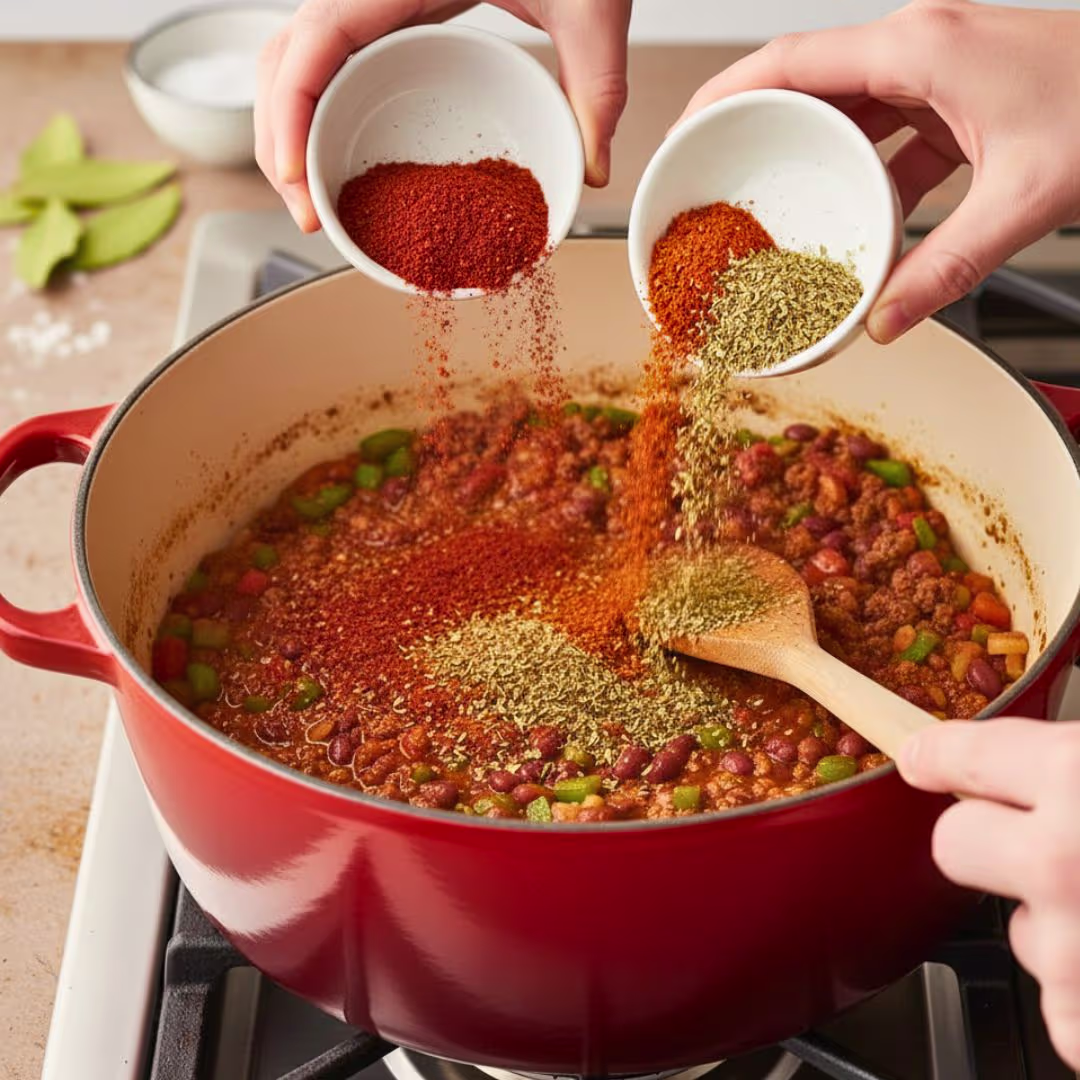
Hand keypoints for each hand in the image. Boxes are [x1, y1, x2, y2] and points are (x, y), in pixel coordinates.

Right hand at [256, 0, 630, 231]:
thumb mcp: (589, 6)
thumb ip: (596, 85)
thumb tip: (590, 170)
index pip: (313, 41)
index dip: (289, 113)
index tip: (296, 180)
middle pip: (284, 60)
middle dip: (280, 141)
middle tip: (311, 215)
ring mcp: (371, 3)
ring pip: (294, 63)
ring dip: (290, 133)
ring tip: (316, 202)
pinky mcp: (385, 16)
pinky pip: (329, 63)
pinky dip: (316, 115)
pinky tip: (337, 160)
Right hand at [674, 0, 1079, 343]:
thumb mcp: (1024, 196)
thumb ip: (948, 266)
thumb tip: (885, 319)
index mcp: (917, 49)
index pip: (788, 62)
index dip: (723, 95)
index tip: (684, 132)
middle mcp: (920, 48)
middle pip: (806, 84)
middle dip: (755, 131)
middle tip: (717, 177)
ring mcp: (939, 68)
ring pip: (846, 109)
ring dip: (811, 156)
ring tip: (776, 204)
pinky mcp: (958, 94)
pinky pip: (890, 132)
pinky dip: (867, 172)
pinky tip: (862, 215)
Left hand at [897, 717, 1079, 1068]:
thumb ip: (1072, 764)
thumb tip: (1037, 764)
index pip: (957, 755)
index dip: (938, 757)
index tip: (924, 759)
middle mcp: (1062, 857)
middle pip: (952, 843)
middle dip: (985, 845)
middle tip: (1048, 851)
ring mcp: (1073, 947)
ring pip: (1019, 933)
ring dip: (1062, 931)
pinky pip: (1062, 1013)